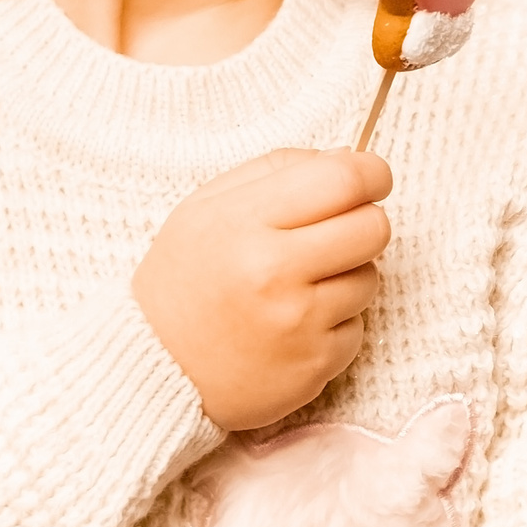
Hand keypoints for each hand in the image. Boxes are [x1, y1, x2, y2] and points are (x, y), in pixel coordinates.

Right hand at [133, 148, 392, 430]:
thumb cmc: (182, 281)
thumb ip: (275, 170)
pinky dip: (334, 323)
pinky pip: (357, 328)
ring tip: (299, 285)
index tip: (372, 177)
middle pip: (373, 227)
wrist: (152, 370)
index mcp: (246, 223)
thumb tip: (347, 157)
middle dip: (364, 221)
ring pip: (370, 278)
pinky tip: (293, 326)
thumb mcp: (205, 206)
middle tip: (335, 231)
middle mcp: (275, 273)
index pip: (343, 179)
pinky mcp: (315, 366)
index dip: (371, 172)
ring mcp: (299, 323)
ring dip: (346, 275)